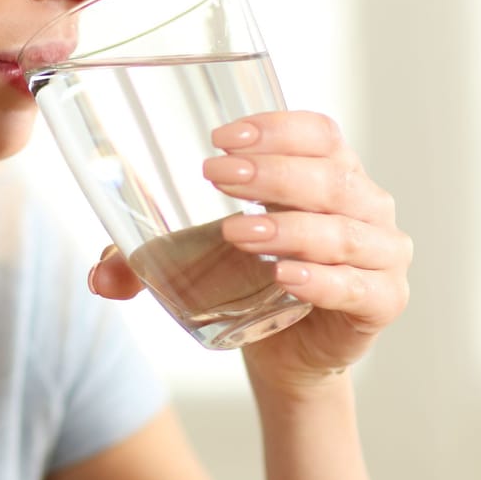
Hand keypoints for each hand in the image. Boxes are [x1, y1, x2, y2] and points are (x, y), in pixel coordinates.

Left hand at [88, 111, 413, 395]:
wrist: (286, 351)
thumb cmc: (248, 279)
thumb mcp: (195, 256)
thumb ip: (143, 258)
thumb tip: (97, 277)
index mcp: (330, 171)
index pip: (319, 132)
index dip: (277, 128)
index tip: (222, 138)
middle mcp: (365, 204)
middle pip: (330, 176)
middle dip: (271, 174)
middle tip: (215, 176)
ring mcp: (382, 253)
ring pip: (344, 231)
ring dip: (290, 228)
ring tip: (236, 234)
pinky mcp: (383, 302)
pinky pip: (359, 286)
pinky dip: (322, 280)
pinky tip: (286, 278)